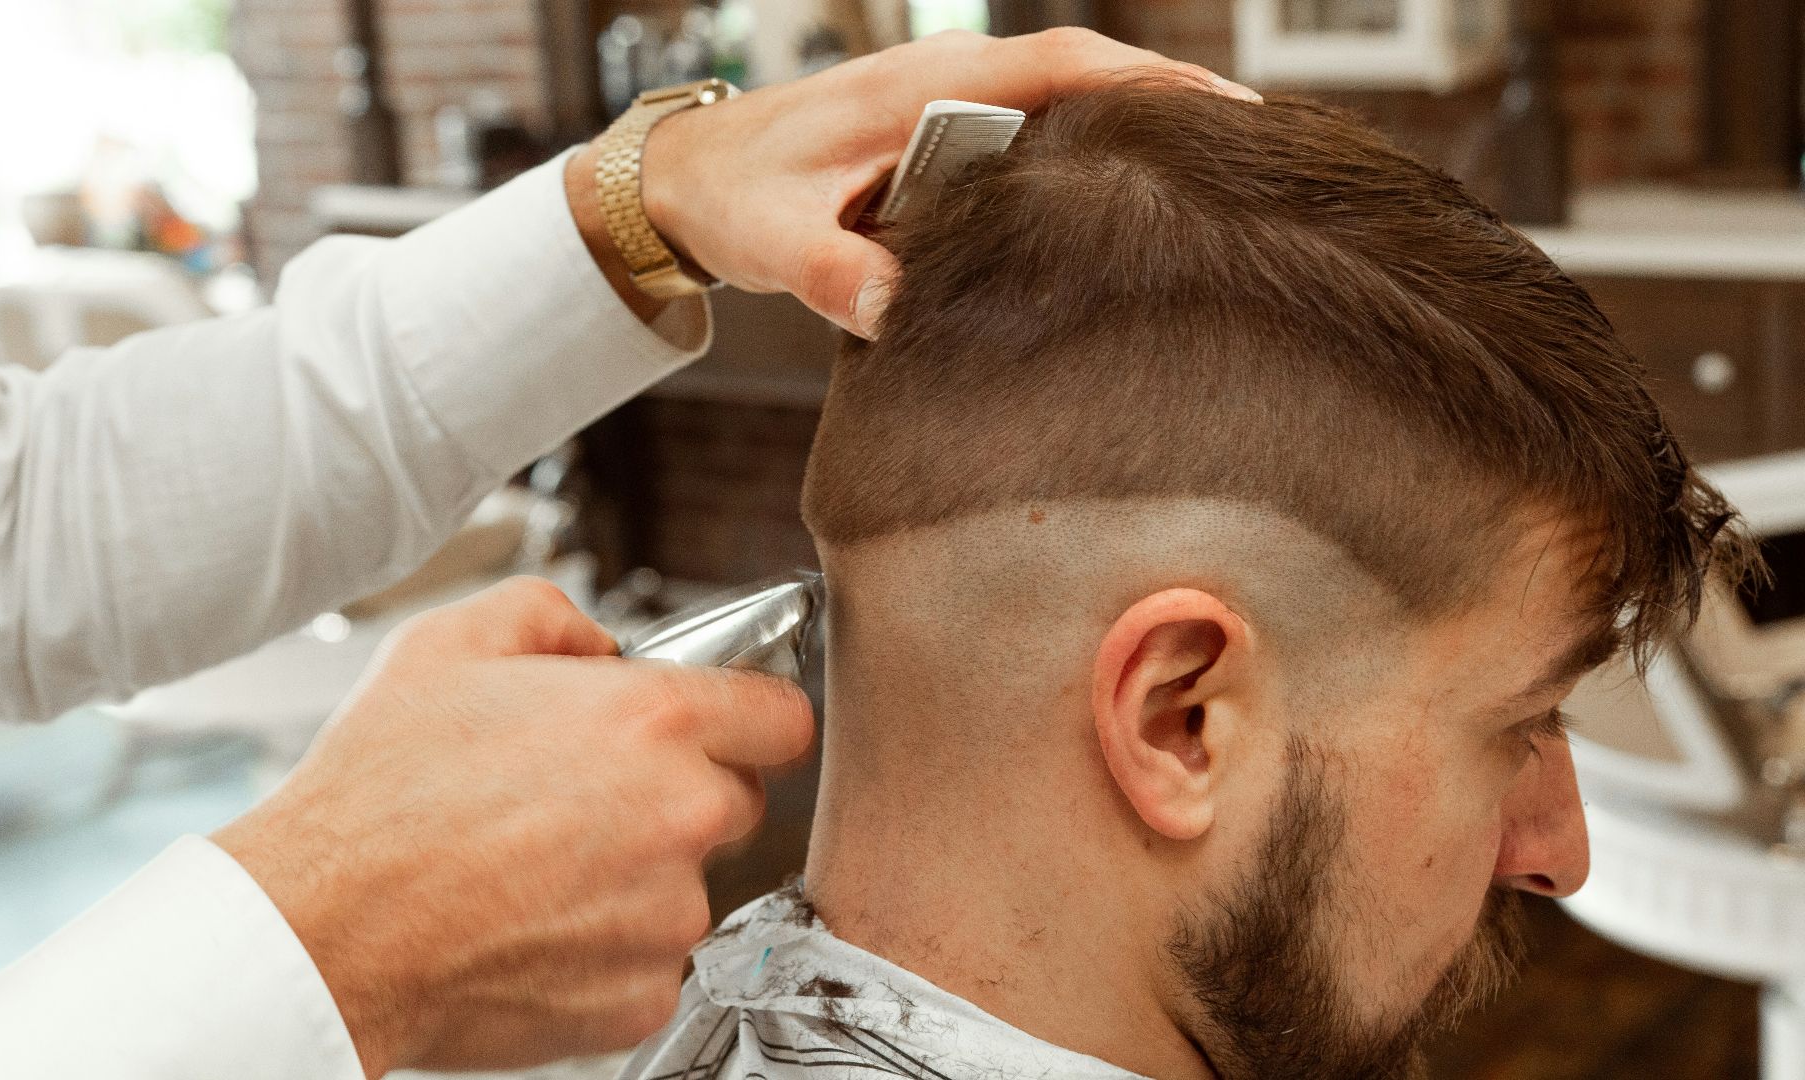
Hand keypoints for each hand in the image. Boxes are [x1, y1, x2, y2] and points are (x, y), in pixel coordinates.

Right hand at [211, 577, 813, 1077]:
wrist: (323, 926)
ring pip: (689, 886)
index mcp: (653, 722)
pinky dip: (605, 950)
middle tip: (586, 798)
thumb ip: (554, 615)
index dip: (749, 717)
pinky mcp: (640, 997)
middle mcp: (679, 816)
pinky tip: (532, 924)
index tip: (724, 729)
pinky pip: (649, 963)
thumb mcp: (451, 642)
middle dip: (680, 794)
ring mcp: (666, 917)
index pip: (782, 717)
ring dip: (637, 877)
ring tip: (537, 867)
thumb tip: (600, 642)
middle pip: (735, 801)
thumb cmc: (377, 793)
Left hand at [631, 28, 1255, 337]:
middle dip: (1177, 108)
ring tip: (1221, 186)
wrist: (692, 174)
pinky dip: (1093, 154)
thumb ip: (833, 274)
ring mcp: (956, 103)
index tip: (1233, 119)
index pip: (1067, 66)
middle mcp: (956, 81)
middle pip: (1095, 76)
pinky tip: (1128, 206)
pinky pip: (1041, 132)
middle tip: (1262, 163)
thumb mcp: (777, 238)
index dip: (1155, 87)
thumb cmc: (736, 191)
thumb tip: (893, 312)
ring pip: (1072, 104)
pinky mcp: (951, 135)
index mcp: (930, 84)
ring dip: (1141, 132)